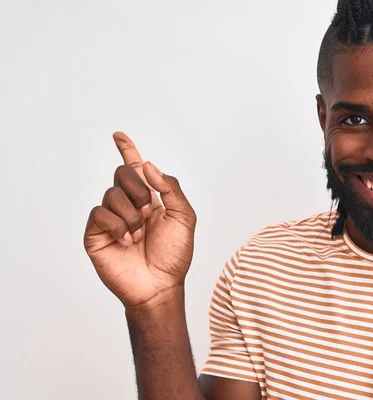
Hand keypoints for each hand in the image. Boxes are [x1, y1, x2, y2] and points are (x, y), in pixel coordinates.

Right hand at [84, 132, 196, 309]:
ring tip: (139, 234)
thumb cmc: (174, 255)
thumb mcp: (184, 217)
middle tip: (149, 212)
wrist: (160, 284)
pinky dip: (117, 225)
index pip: (135, 169)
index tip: (118, 135)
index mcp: (150, 199)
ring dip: (131, 214)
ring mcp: (110, 218)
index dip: (127, 150)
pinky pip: (100, 213)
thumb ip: (171, 188)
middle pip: (123, 173)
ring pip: (112, 193)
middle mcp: (128, 205)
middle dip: (139, 189)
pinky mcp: (96, 233)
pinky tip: (126, 241)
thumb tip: (148, 165)